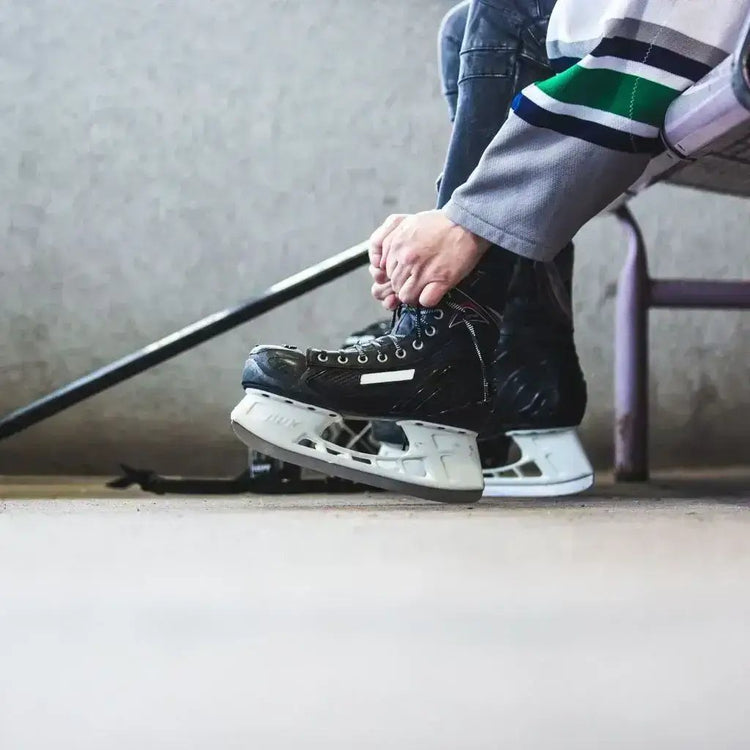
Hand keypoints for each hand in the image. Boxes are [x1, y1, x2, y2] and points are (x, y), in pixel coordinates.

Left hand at [370, 210, 489, 306]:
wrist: (467, 223)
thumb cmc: (440, 223)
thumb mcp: (408, 223)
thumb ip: (389, 239)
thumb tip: (380, 261)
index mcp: (396, 244)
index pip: (384, 272)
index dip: (395, 274)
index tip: (405, 272)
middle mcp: (406, 258)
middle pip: (394, 285)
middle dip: (404, 285)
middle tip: (418, 279)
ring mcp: (423, 271)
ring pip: (406, 297)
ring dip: (415, 295)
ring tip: (425, 287)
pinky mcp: (440, 280)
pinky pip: (425, 301)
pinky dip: (429, 299)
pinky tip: (434, 290)